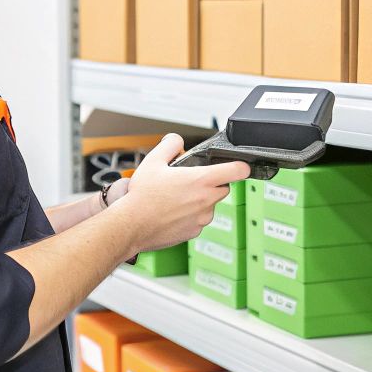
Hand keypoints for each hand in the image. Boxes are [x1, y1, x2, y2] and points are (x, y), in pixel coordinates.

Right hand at [111, 134, 248, 257]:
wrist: (131, 226)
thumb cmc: (142, 196)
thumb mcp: (153, 161)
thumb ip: (170, 145)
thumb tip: (177, 140)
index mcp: (201, 180)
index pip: (237, 171)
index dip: (240, 166)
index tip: (239, 166)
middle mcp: (206, 200)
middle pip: (223, 188)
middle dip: (211, 183)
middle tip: (190, 182)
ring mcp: (202, 218)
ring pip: (210, 205)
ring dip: (200, 201)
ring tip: (175, 199)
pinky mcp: (194, 232)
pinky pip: (199, 220)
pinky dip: (190, 216)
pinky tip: (172, 212)